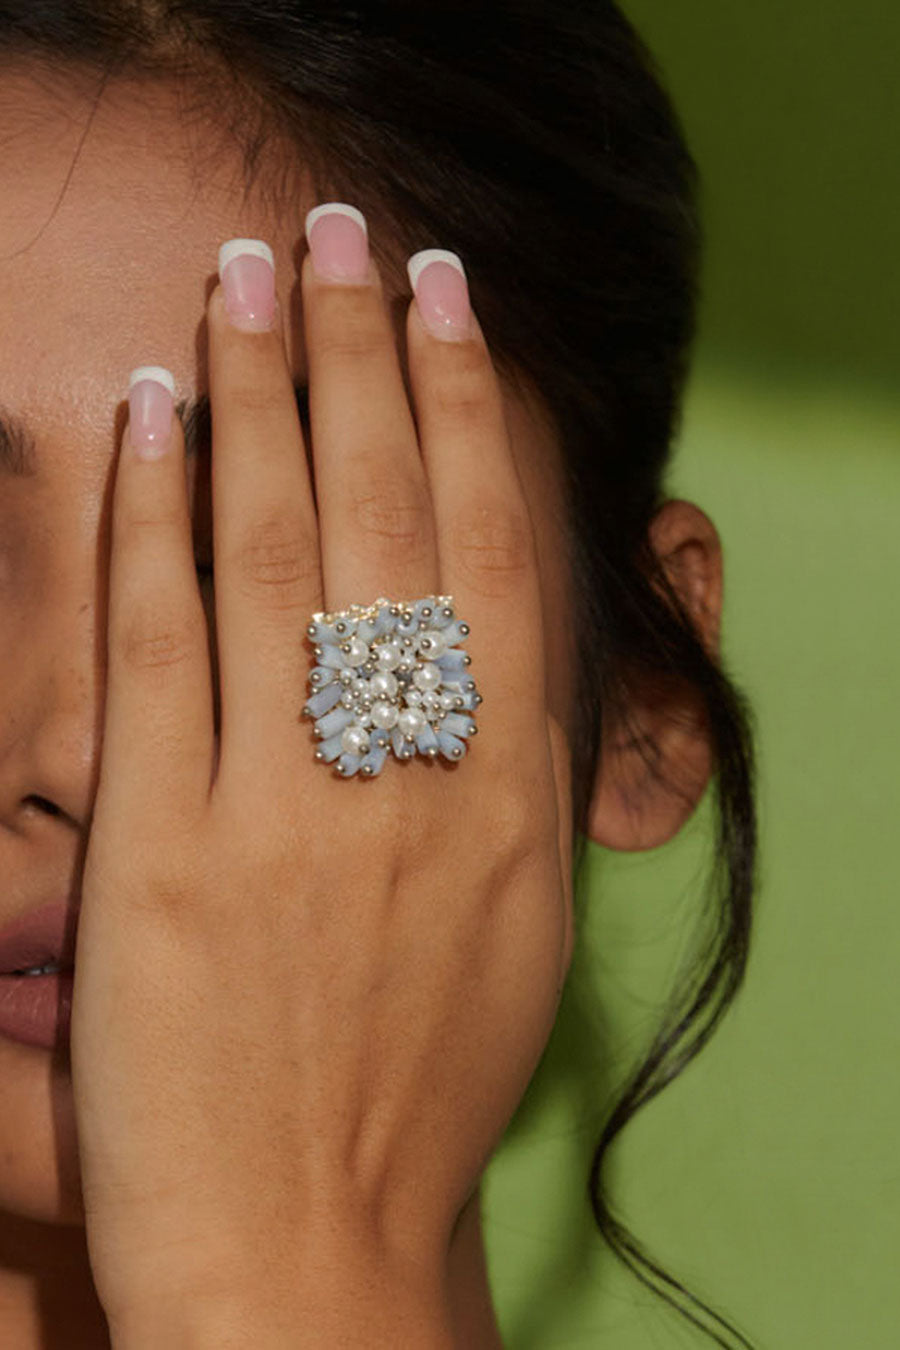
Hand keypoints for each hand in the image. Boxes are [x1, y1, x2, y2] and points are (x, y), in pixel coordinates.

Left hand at [70, 219, 573, 1343]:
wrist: (310, 1242)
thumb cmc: (419, 1086)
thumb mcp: (517, 925)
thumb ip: (508, 777)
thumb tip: (487, 647)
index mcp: (514, 793)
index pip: (493, 547)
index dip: (469, 409)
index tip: (449, 303)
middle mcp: (415, 776)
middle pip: (387, 513)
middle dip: (362, 354)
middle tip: (341, 235)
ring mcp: (289, 805)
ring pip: (277, 547)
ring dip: (262, 393)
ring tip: (248, 275)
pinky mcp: (168, 850)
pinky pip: (162, 640)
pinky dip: (156, 515)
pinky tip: (153, 414)